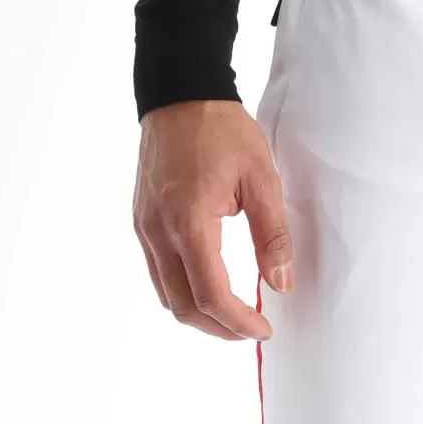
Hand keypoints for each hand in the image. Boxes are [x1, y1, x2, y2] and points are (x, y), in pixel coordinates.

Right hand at [132, 100, 292, 340]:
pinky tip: (210, 284)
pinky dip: (183, 290)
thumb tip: (281, 283)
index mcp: (189, 221)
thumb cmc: (222, 130)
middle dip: (219, 328)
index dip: (239, 322)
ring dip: (199, 313)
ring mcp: (144, 227)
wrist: (179, 94)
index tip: (264, 329)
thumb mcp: (261, 179)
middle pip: (183, 306)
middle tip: (251, 329)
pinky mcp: (141, 221)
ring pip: (166, 294)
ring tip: (233, 313)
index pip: (211, 294)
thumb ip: (273, 236)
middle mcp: (158, 230)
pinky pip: (158, 272)